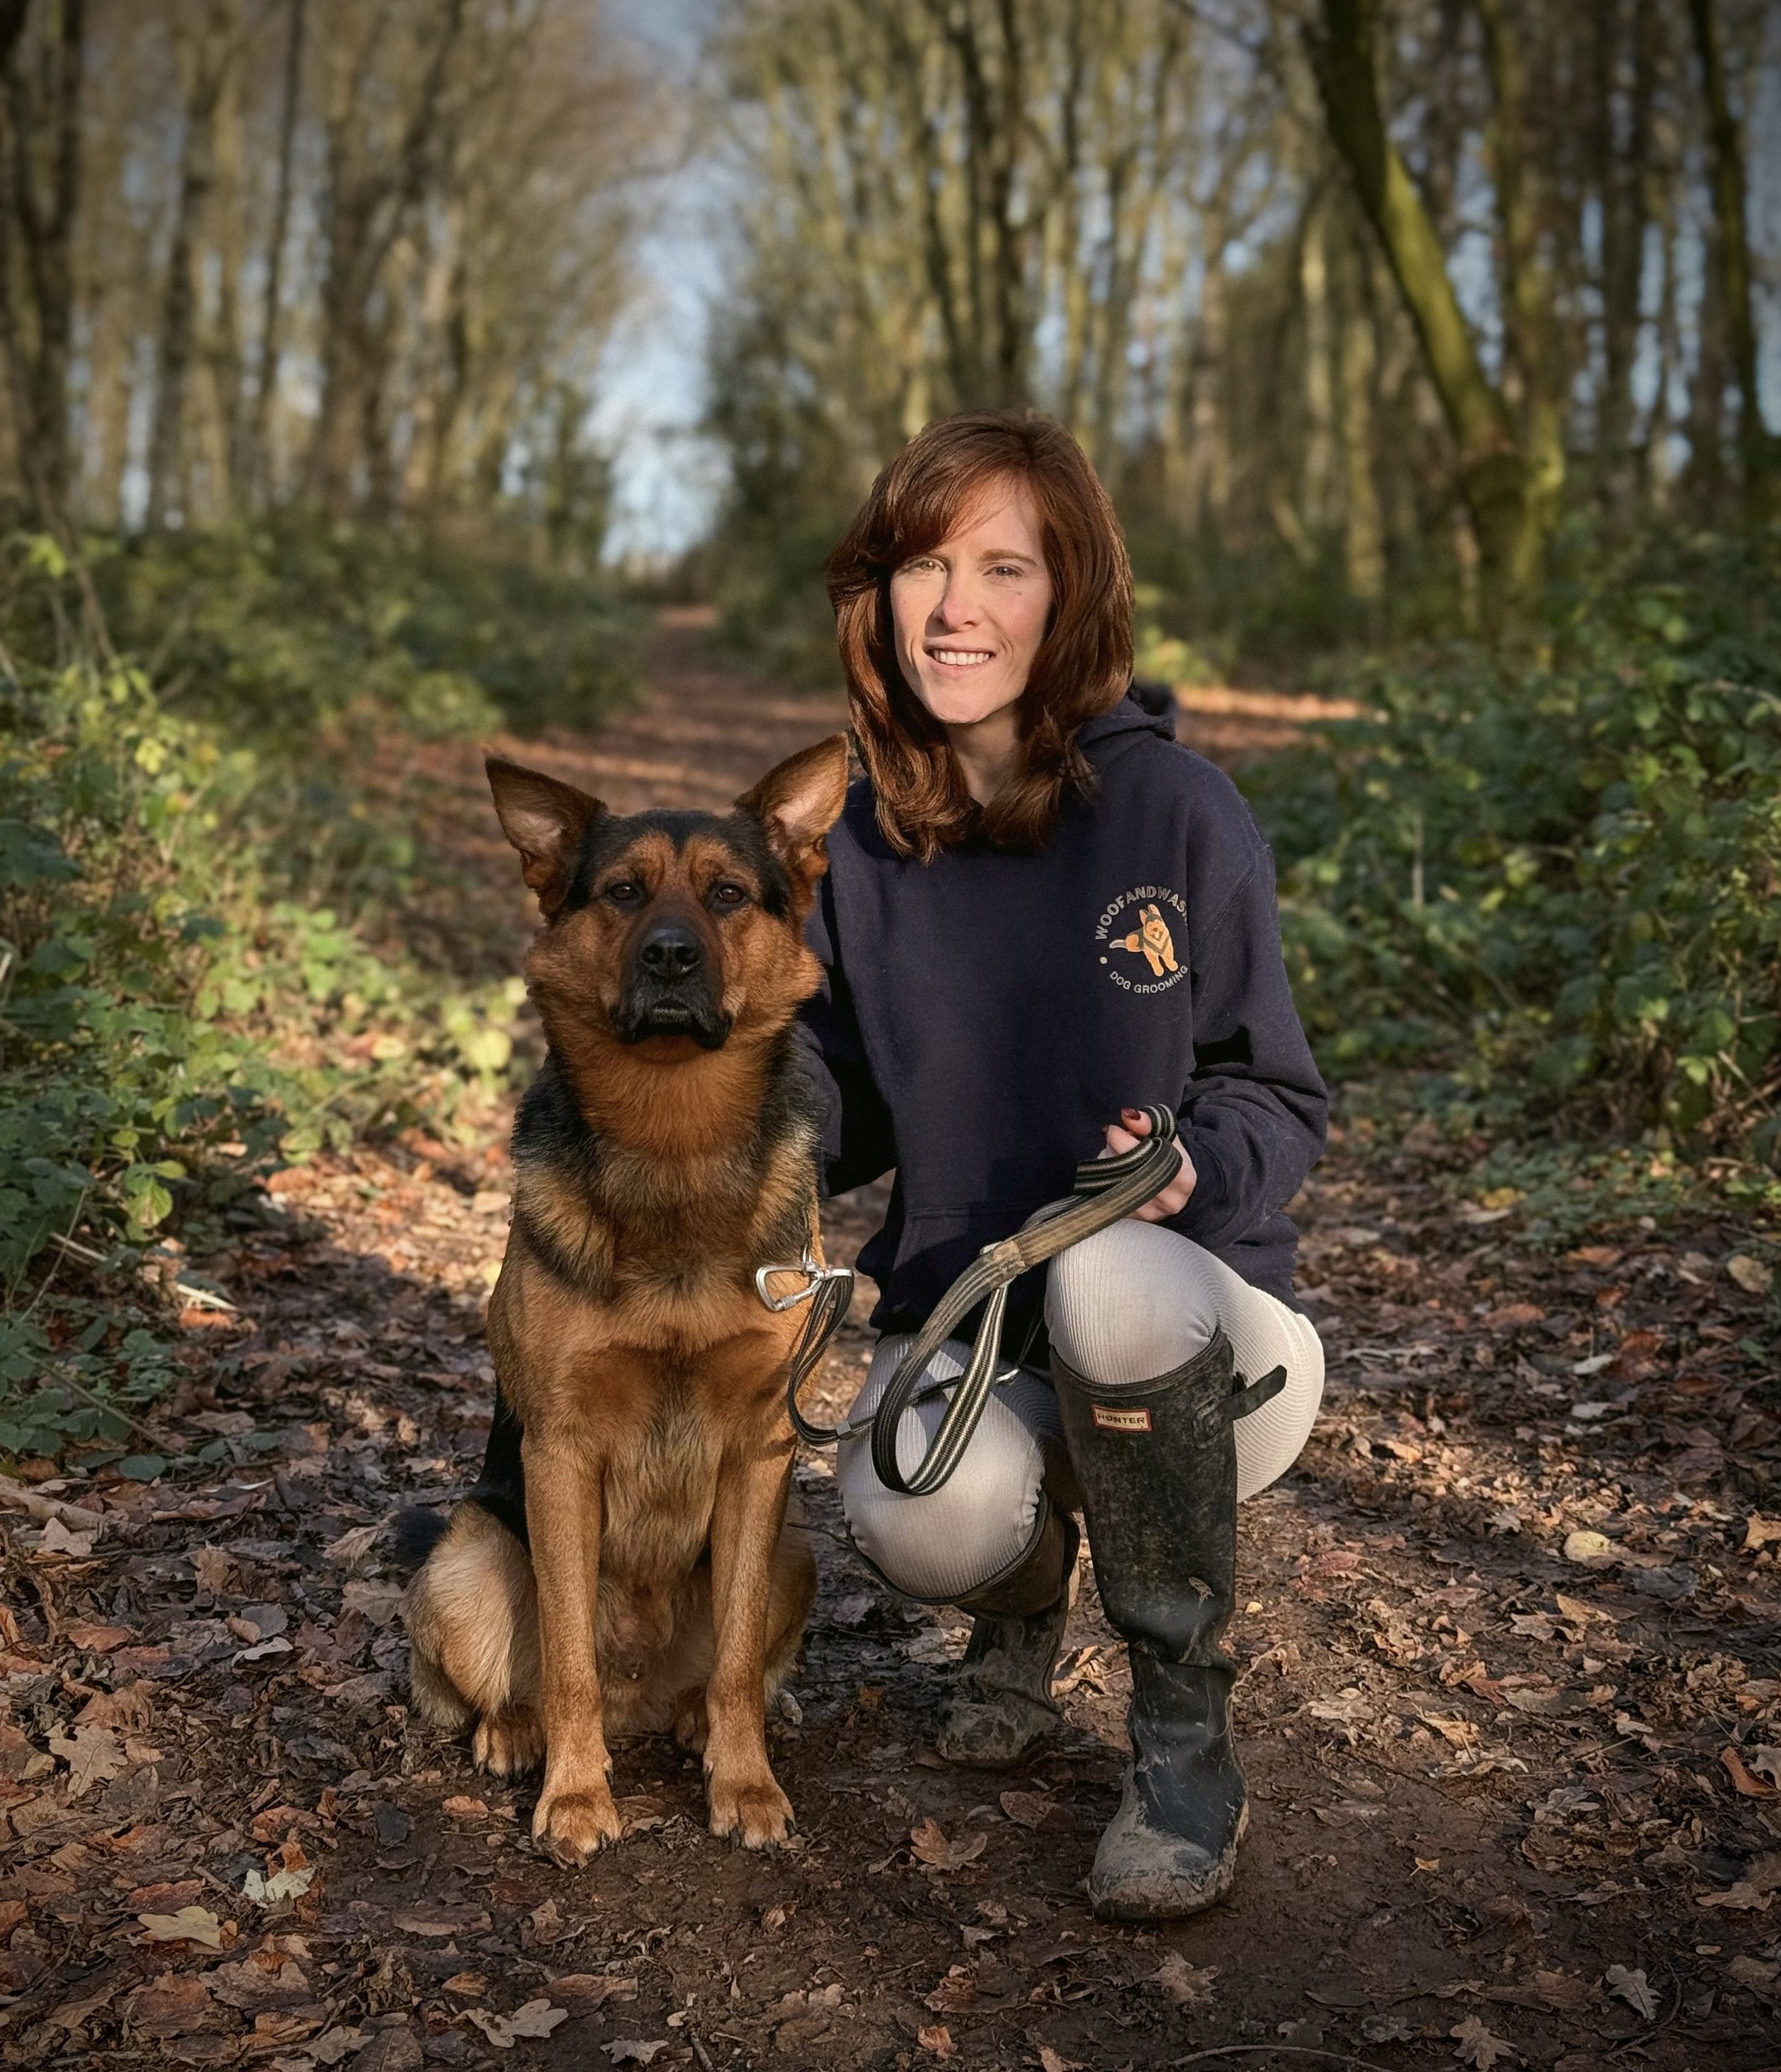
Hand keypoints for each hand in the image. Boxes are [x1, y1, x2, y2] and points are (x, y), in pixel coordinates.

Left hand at [1101, 1106, 1195, 1222]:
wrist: (1176, 1190)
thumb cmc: (1171, 1159)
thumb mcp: (1168, 1137)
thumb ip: (1150, 1123)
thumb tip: (1128, 1115)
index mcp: (1183, 1178)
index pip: (1148, 1159)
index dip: (1125, 1142)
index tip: (1115, 1129)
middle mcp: (1167, 1200)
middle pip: (1126, 1171)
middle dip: (1114, 1150)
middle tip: (1113, 1138)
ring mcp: (1148, 1213)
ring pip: (1112, 1182)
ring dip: (1108, 1163)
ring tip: (1117, 1155)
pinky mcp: (1130, 1219)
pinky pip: (1106, 1193)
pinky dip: (1105, 1178)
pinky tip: (1113, 1171)